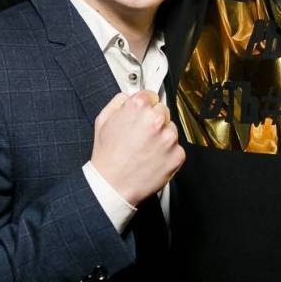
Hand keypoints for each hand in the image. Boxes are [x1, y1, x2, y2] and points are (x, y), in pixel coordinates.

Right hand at [90, 91, 184, 205]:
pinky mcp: (177, 155)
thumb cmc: (107, 157)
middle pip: (162, 111)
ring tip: (145, 149)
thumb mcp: (103, 121)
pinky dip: (167, 154)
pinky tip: (152, 159)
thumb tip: (129, 96)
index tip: (142, 114)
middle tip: (141, 135)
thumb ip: (118, 102)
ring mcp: (169, 138)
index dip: (145, 106)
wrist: (112, 185)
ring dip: (162, 137)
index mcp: (138, 107)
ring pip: (171, 130)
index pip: (151, 96)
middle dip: (153, 121)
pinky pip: (176, 148)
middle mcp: (156, 120)